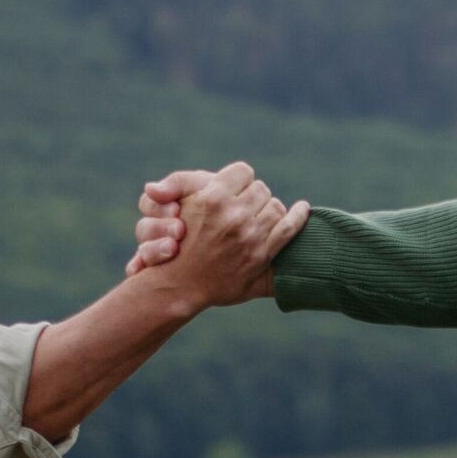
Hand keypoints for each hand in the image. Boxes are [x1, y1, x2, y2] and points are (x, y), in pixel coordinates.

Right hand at [141, 163, 307, 310]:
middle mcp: (233, 215)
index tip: (235, 188)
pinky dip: (299, 216)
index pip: (243, 171)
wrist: (180, 285)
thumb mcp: (171, 206)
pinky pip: (289, 228)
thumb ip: (177, 184)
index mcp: (213, 198)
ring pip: (275, 206)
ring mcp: (249, 236)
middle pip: (260, 188)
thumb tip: (154, 188)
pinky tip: (302, 208)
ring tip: (260, 214)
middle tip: (245, 205)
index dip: (239, 179)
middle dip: (253, 195)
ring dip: (268, 208)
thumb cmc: (176, 242)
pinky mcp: (261, 255)